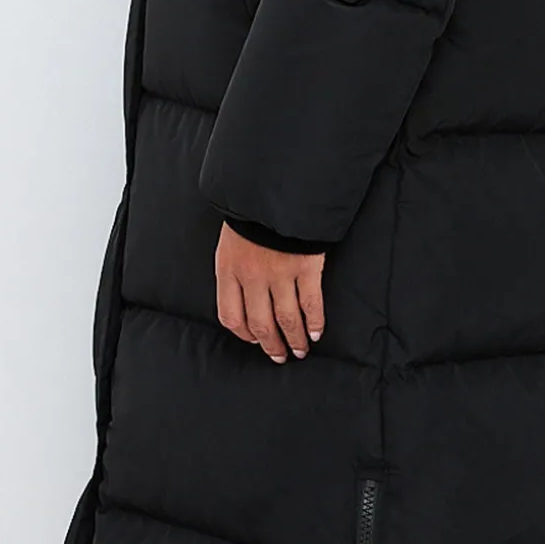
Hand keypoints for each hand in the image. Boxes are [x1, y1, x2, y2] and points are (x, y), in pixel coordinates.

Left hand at [215, 223, 324, 361]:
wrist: (272, 187)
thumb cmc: (250, 211)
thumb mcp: (230, 239)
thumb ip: (234, 267)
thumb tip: (242, 295)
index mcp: (228, 269)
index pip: (231, 316)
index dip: (243, 333)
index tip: (254, 340)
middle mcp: (252, 276)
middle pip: (260, 324)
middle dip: (271, 345)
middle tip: (280, 356)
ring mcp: (279, 273)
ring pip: (286, 319)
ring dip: (294, 339)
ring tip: (300, 350)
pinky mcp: (305, 267)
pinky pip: (310, 303)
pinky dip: (314, 322)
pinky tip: (316, 332)